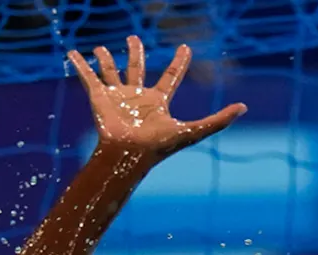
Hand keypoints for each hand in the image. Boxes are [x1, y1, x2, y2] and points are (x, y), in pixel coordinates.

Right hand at [67, 37, 246, 158]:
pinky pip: (88, 78)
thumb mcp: (193, 131)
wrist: (129, 154)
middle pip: (137, 69)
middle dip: (135, 53)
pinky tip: (74, 53)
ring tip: (101, 48)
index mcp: (158, 102)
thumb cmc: (159, 146)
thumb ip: (218, 120)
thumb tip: (244, 108)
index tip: (185, 47)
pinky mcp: (99, 98)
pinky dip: (80, 65)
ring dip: (105, 59)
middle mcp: (137, 97)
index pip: (170, 77)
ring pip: (111, 72)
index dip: (178, 62)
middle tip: (133, 38)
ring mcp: (118, 97)